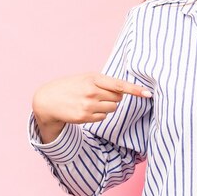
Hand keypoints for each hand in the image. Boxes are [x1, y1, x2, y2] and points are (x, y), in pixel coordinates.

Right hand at [32, 73, 151, 142]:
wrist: (48, 99)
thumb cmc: (72, 86)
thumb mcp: (87, 78)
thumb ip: (105, 82)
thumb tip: (123, 92)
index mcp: (94, 78)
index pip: (119, 85)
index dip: (135, 89)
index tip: (148, 93)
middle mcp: (92, 92)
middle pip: (118, 98)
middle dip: (113, 97)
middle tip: (98, 94)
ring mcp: (88, 106)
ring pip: (113, 108)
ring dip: (107, 106)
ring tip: (91, 101)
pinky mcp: (84, 117)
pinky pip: (103, 117)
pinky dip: (99, 114)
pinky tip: (86, 109)